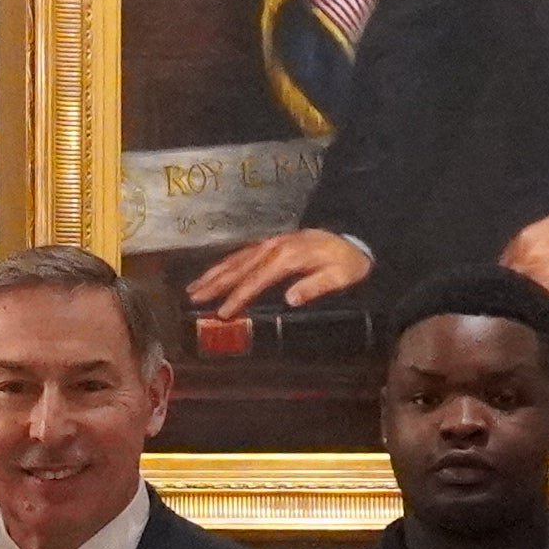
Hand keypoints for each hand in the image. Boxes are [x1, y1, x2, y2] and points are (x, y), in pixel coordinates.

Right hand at [184, 227, 368, 316]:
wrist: (354, 237)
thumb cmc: (348, 262)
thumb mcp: (340, 276)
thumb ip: (315, 286)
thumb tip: (290, 299)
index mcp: (288, 258)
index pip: (257, 280)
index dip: (238, 297)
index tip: (222, 312)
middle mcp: (274, 248)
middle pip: (239, 267)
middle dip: (215, 284)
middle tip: (193, 298)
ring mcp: (271, 243)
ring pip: (236, 259)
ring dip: (214, 273)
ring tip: (194, 287)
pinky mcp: (272, 243)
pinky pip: (243, 253)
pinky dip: (225, 263)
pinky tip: (214, 273)